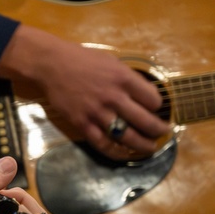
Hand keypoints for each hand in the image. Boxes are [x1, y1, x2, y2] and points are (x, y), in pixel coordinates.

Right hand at [0, 25, 169, 158]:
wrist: (51, 65)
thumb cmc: (83, 60)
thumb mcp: (112, 62)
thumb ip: (129, 78)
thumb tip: (146, 93)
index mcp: (124, 79)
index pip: (153, 99)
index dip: (158, 105)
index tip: (156, 108)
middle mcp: (114, 97)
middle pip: (145, 121)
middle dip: (158, 130)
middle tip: (163, 133)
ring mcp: (97, 113)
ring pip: (127, 135)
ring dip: (142, 144)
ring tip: (150, 147)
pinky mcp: (82, 124)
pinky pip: (102, 143)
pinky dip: (116, 151)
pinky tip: (124, 153)